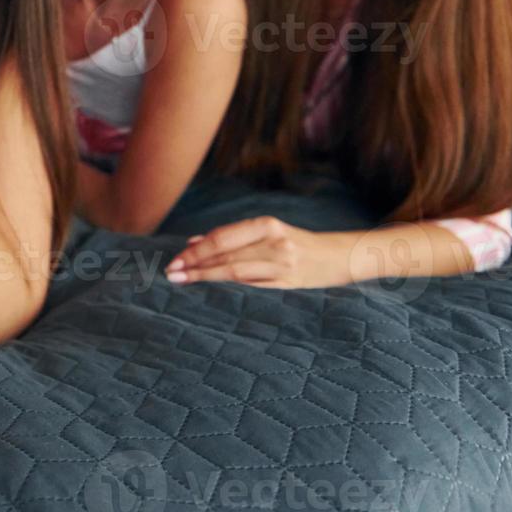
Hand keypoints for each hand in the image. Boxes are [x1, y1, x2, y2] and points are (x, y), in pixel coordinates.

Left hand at [164, 217, 353, 288]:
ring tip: (183, 280)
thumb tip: (193, 242)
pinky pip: (252, 285)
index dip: (196, 249)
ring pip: (235, 270)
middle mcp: (273, 242)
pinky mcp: (287, 283)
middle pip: (225, 253)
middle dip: (194, 263)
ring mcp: (281, 264)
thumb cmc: (297, 243)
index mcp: (266, 224)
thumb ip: (234, 238)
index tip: (175, 259)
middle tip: (171, 272)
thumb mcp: (268, 233)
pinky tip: (211, 286)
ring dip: (205, 275)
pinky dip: (228, 285)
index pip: (223, 237)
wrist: (340, 256)